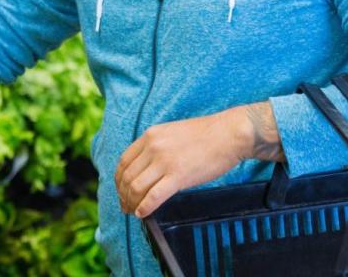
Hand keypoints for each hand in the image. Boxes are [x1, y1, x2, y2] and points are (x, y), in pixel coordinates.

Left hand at [115, 106, 254, 217]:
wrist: (228, 134)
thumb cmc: (204, 135)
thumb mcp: (171, 132)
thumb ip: (156, 146)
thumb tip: (146, 167)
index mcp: (150, 135)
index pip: (124, 160)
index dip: (119, 179)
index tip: (120, 190)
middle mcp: (153, 147)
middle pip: (127, 176)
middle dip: (123, 194)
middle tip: (125, 205)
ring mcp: (164, 161)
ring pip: (136, 187)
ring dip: (131, 202)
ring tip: (133, 211)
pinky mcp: (178, 176)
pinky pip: (154, 196)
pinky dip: (145, 207)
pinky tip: (143, 214)